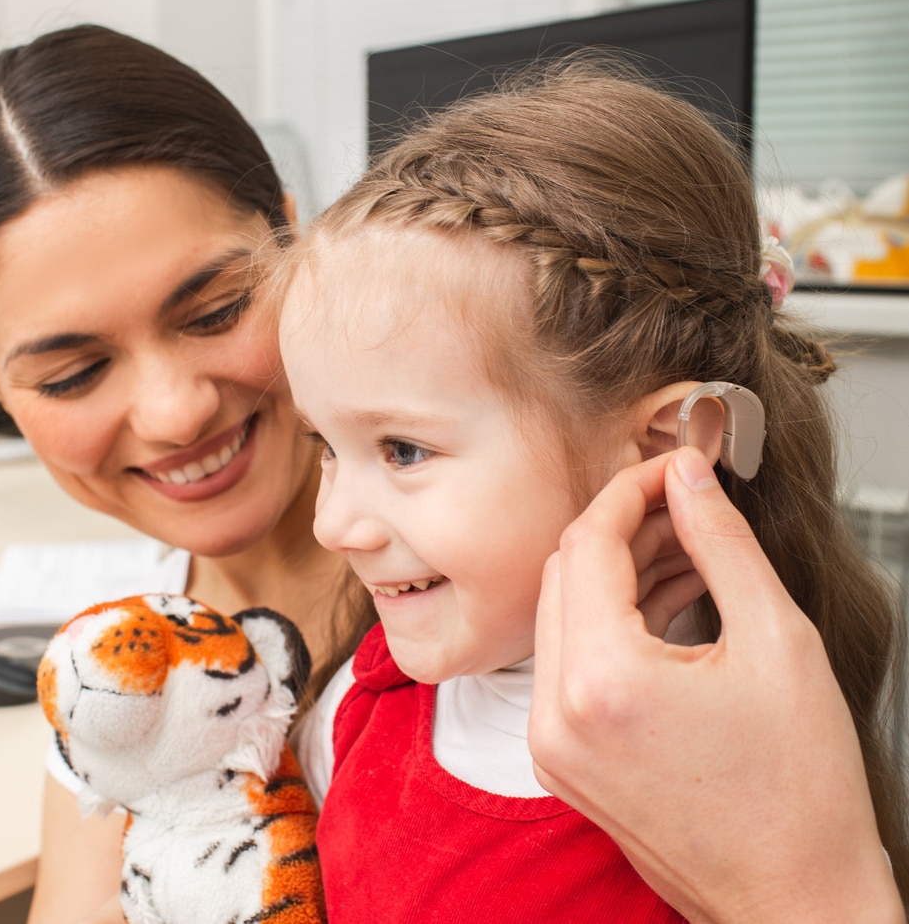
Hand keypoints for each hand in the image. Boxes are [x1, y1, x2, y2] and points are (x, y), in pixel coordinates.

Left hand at [529, 447, 902, 923]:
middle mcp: (555, 713)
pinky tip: (665, 598)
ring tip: (686, 552)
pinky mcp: (559, 757)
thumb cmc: (800, 792)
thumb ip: (721, 541)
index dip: (628, 491)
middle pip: (564, 572)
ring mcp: (550, 741)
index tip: (667, 470)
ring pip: (561, 613)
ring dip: (616, 571)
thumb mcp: (777, 640)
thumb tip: (688, 477)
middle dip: (621, 527)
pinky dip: (608, 620)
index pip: (588, 543)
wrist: (796, 901)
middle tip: (680, 506)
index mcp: (602, 681)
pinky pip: (567, 660)